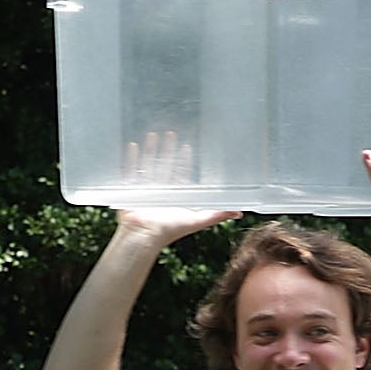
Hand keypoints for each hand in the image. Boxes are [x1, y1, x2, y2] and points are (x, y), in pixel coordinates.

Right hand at [110, 133, 237, 248]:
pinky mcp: (130, 190)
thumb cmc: (170, 230)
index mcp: (175, 196)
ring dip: (150, 150)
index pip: (182, 173)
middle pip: (165, 165)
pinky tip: (132, 145)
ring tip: (153, 134)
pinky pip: (130, 170)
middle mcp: (161, 191)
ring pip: (148, 164)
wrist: (144, 236)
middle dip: (168, 150)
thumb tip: (240, 212)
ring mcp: (145, 189)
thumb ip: (217, 214)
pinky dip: (131, 158)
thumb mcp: (197, 220)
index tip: (188, 145)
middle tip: (172, 133)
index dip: (185, 160)